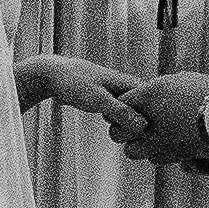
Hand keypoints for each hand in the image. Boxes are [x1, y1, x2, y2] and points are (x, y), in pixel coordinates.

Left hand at [13, 51, 138, 121]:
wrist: (54, 75)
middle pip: (146, 113)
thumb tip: (142, 126)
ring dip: (128, 127)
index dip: (150, 123)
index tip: (137, 133)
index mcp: (132, 83)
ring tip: (115, 129)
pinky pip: (122, 116)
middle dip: (139, 127)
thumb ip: (120, 112)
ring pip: (133, 116)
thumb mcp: (99, 100)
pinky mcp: (111, 101)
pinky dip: (119, 124)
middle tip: (122, 132)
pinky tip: (113, 130)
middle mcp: (129, 87)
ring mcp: (120, 94)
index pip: (154, 106)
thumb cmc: (75, 83)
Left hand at [101, 67, 208, 170]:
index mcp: (148, 96)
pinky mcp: (172, 157)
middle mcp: (148, 122)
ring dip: (137, 144)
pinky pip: (154, 159)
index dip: (122, 102)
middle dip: (122, 127)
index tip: (127, 103)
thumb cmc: (206, 93)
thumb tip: (148, 94)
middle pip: (116, 133)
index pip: (121, 102)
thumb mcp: (178, 81)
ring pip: (132, 151)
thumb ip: (157, 89)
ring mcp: (159, 143)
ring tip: (150, 135)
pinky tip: (166, 143)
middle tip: (134, 121)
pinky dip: (156, 152)